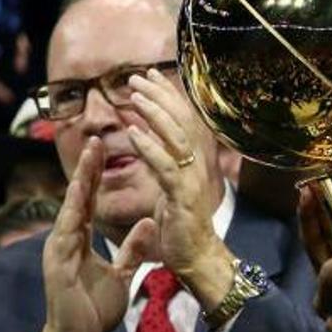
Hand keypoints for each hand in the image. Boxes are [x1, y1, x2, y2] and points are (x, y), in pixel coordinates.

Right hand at [32, 138, 156, 331]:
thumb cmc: (95, 308)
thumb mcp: (123, 273)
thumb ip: (132, 249)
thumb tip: (149, 222)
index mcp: (82, 240)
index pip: (90, 201)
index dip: (97, 177)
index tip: (105, 149)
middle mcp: (68, 240)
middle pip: (79, 198)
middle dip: (87, 169)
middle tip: (96, 139)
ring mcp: (60, 250)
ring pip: (71, 209)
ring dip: (79, 182)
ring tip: (88, 156)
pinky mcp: (57, 264)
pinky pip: (67, 234)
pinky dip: (72, 213)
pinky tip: (78, 195)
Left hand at [124, 69, 231, 306]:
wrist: (198, 256)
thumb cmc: (183, 225)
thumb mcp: (175, 186)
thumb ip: (168, 161)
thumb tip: (154, 137)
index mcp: (195, 161)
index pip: (183, 118)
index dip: (168, 94)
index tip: (150, 74)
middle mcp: (198, 164)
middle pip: (182, 121)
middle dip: (159, 96)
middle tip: (137, 76)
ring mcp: (192, 179)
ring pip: (176, 138)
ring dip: (155, 115)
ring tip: (134, 97)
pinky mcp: (182, 196)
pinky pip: (166, 167)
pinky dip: (150, 148)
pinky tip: (133, 134)